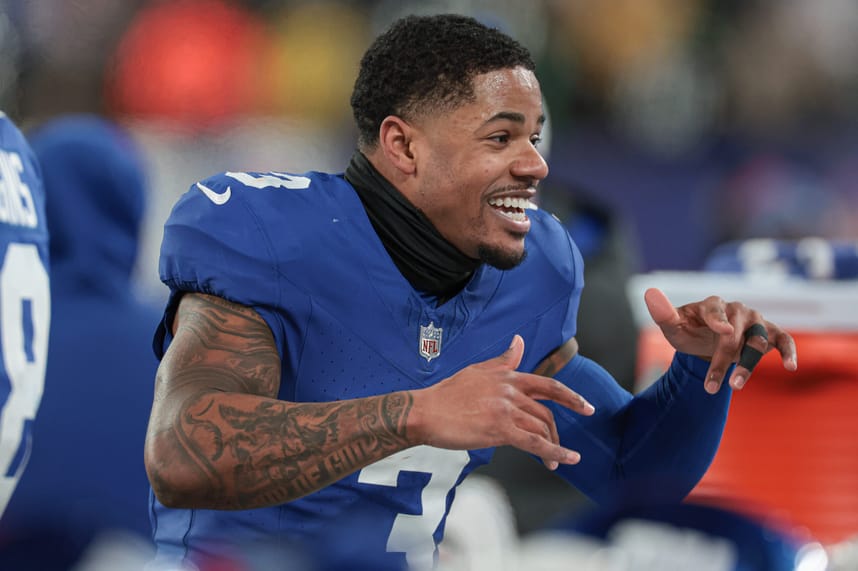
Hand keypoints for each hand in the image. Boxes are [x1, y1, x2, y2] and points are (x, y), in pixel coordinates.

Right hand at [409, 335, 594, 469]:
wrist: (426, 411)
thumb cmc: (447, 394)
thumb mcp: (478, 370)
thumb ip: (503, 360)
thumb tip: (519, 341)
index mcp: (508, 376)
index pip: (548, 386)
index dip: (571, 397)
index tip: (587, 407)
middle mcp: (510, 390)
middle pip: (546, 412)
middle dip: (557, 432)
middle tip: (564, 447)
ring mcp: (506, 409)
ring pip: (541, 428)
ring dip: (554, 447)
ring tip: (556, 462)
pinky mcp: (499, 429)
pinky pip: (533, 443)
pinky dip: (553, 453)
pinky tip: (563, 461)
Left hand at [644, 288, 797, 393]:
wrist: (706, 341)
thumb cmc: (688, 331)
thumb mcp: (673, 326)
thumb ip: (663, 313)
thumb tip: (649, 293)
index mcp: (712, 304)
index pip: (716, 310)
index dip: (719, 320)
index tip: (723, 332)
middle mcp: (737, 310)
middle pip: (734, 334)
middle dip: (722, 360)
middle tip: (711, 386)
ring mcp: (756, 321)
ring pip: (757, 341)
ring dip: (748, 365)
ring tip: (735, 386)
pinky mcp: (770, 334)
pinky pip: (784, 340)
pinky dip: (789, 352)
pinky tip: (790, 367)